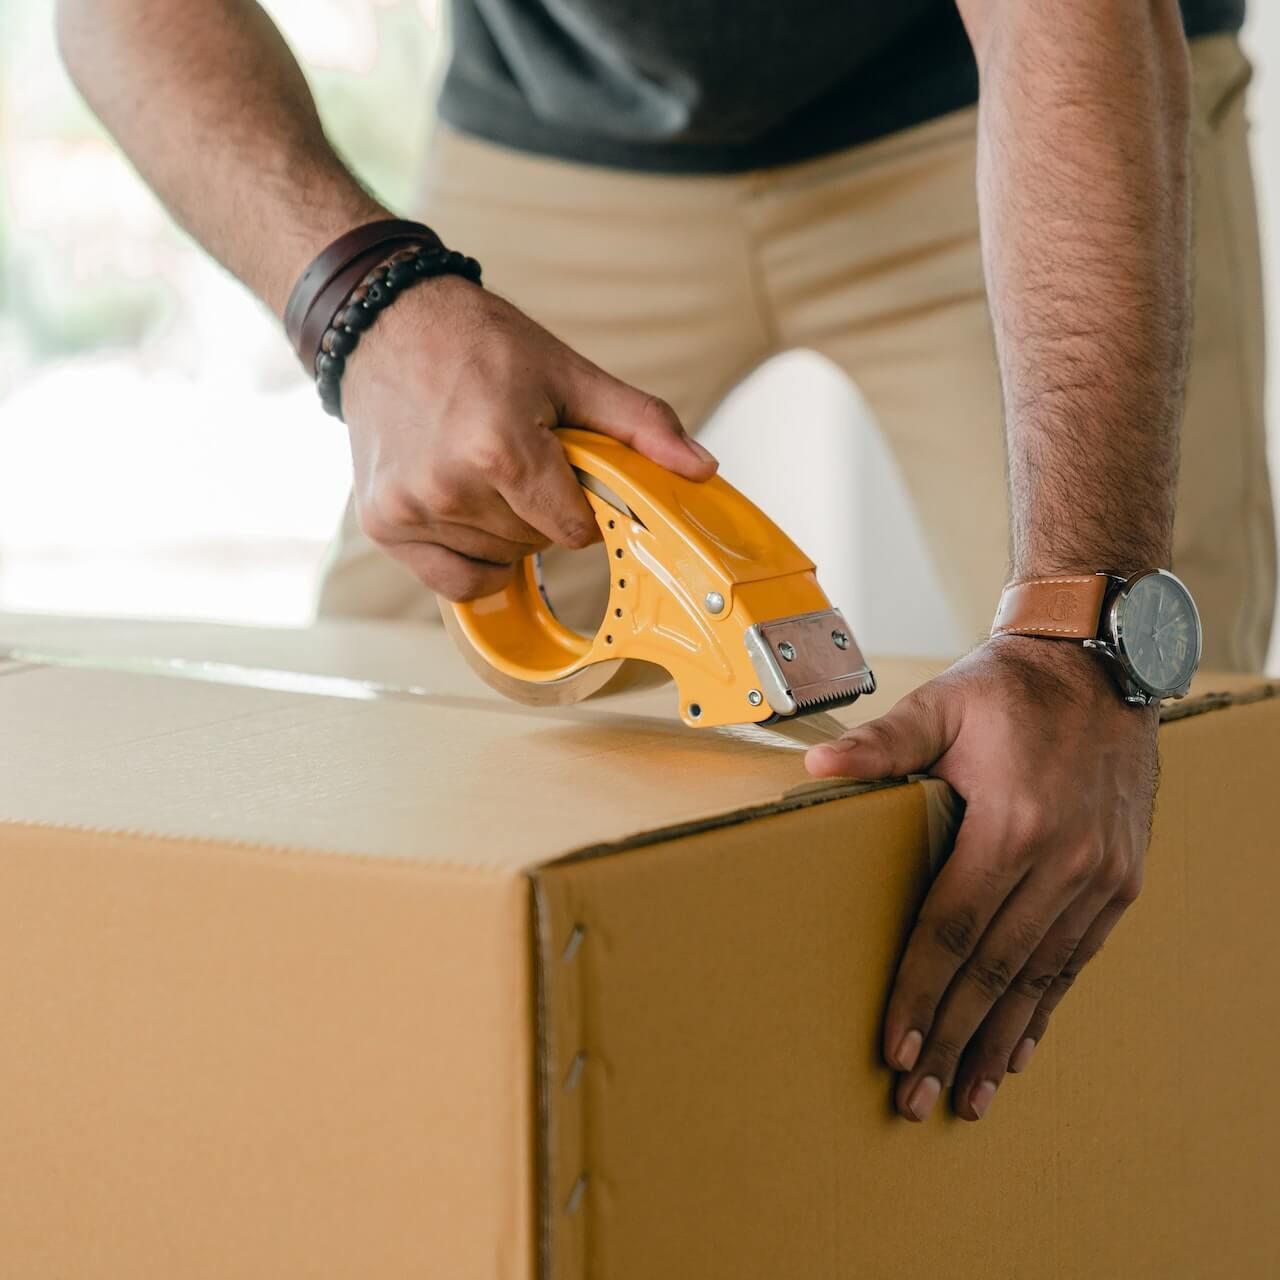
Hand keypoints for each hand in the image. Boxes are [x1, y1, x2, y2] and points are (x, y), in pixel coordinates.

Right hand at [341, 276, 717, 599]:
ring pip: (498, 561)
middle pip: (536, 546)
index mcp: (500, 448)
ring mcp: (410, 509)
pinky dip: (471, 559)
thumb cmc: (479, 343)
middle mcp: (449, 486)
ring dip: (504, 529)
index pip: (574, 530)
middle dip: (542, 511)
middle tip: (518, 456)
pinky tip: (465, 511)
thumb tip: (701, 469)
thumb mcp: (570, 374)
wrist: (385, 323)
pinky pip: (454, 581)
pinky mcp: (384, 523)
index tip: (565, 472)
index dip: (581, 507)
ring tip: (482, 468)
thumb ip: (641, 426)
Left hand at [805, 636, 1156, 1121]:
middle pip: (995, 970)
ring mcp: (1100, 876)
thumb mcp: (942, 703)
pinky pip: (1076, 960)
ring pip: (1040, 978)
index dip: (919, 993)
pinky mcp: (1119, 880)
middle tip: (917, 1098)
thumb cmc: (1009, 688)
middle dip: (951, 1039)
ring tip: (967, 1095)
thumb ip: (883, 743)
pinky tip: (1020, 1048)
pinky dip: (1046, 1008)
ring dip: (1001, 1041)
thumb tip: (817, 769)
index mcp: (1014, 822)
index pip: (953, 930)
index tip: (893, 1048)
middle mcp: (1064, 861)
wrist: (1101, 665)